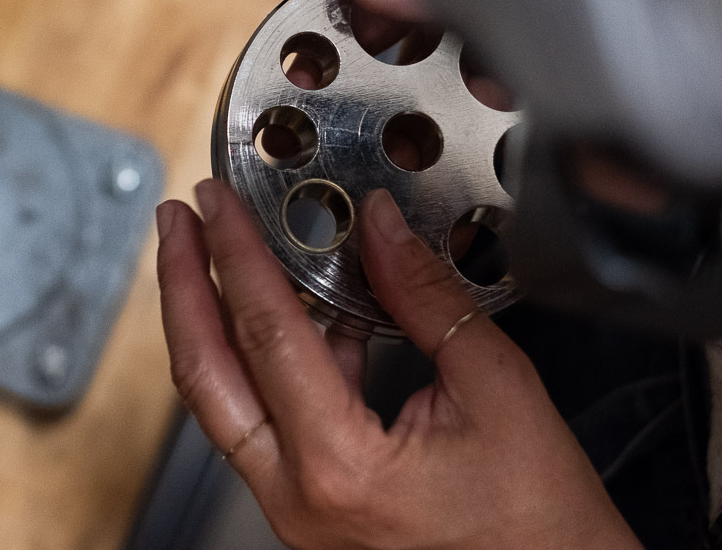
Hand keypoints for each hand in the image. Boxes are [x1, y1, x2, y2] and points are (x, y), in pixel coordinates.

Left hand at [155, 182, 641, 549]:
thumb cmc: (542, 524)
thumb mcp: (498, 387)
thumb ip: (426, 298)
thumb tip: (380, 227)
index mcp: (341, 468)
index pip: (265, 332)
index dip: (235, 252)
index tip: (216, 203)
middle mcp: (300, 498)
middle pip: (206, 374)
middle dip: (183, 285)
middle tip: (178, 222)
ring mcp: (297, 512)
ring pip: (224, 402)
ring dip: (212, 322)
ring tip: (213, 257)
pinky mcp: (310, 511)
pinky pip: (263, 425)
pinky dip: (265, 364)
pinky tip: (292, 314)